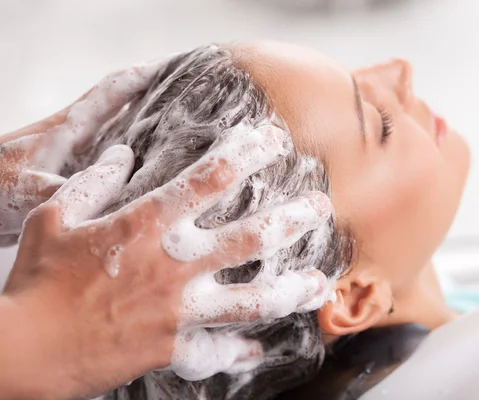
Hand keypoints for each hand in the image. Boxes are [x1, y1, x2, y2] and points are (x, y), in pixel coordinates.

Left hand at [0, 57, 169, 243]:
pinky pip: (112, 165)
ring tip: (181, 135)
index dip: (147, 74)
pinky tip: (147, 178)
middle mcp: (74, 136)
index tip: (179, 63)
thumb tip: (122, 188)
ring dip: (148, 130)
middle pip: (123, 106)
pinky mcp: (67, 177)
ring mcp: (72, 156)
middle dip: (157, 95)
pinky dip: (133, 164)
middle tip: (192, 95)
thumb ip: (75, 188)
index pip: (115, 89)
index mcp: (67, 127)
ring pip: (120, 136)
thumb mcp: (29, 189)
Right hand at [2, 124, 331, 398]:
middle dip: (292, 218)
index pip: (210, 179)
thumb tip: (119, 154)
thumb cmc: (37, 281)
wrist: (27, 349)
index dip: (248, 154)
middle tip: (321, 206)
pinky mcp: (171, 346)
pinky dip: (241, 351)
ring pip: (253, 298)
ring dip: (292, 287)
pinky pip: (217, 350)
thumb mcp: (54, 218)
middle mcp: (174, 265)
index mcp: (146, 226)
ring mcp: (178, 309)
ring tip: (321, 281)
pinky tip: (261, 349)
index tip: (274, 139)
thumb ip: (92, 182)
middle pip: (251, 237)